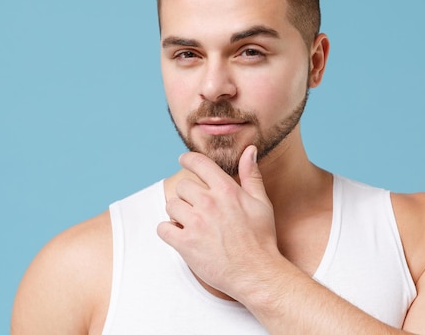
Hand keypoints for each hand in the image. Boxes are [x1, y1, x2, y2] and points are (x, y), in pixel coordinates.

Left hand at [157, 145, 279, 298]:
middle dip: (187, 196)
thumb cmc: (261, 238)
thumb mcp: (261, 202)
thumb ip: (251, 175)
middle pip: (182, 186)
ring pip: (170, 205)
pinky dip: (168, 231)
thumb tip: (250, 150)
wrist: (256, 273)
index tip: (183, 160)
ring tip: (190, 223)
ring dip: (177, 213)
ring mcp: (195, 224)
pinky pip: (163, 228)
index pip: (198, 163)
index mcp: (226, 190)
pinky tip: (180, 235)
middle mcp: (208, 203)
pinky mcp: (185, 244)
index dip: (187, 159)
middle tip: (197, 207)